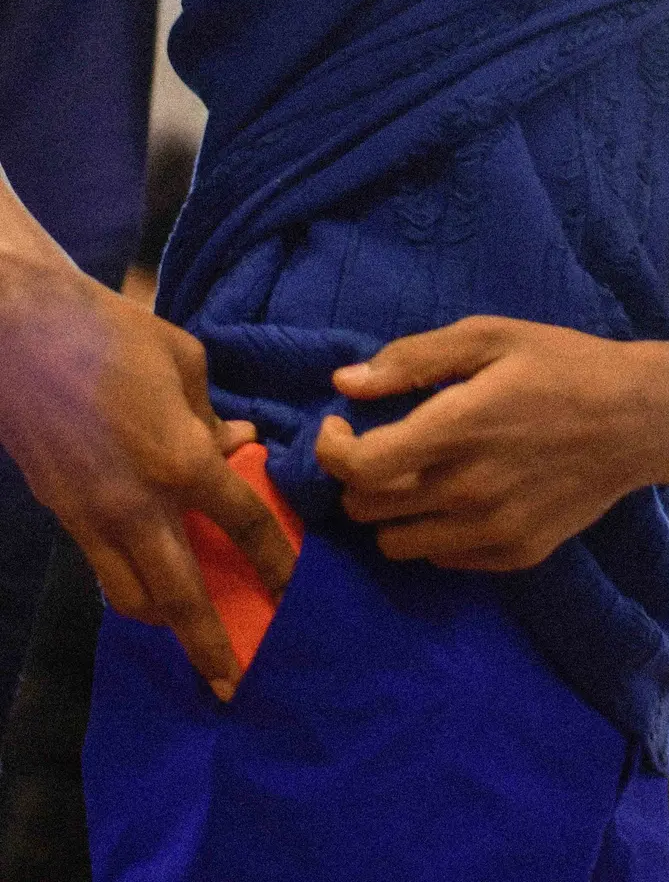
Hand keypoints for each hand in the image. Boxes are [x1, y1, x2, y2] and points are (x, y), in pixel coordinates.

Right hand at [0, 255, 295, 697]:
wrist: (25, 334)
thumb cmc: (116, 335)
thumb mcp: (186, 363)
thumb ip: (212, 415)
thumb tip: (237, 441)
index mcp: (182, 459)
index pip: (243, 524)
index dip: (274, 560)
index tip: (293, 591)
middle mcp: (140, 504)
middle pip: (182, 593)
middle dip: (210, 644)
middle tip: (234, 683)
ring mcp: (94, 515)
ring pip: (130, 595)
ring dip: (164, 625)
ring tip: (189, 641)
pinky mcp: (60, 514)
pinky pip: (101, 567)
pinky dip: (127, 586)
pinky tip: (146, 585)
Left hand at [316, 316, 668, 570]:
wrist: (639, 419)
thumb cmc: (560, 365)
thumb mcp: (489, 337)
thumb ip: (413, 360)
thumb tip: (344, 384)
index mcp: (458, 428)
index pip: (361, 466)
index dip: (331, 450)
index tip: (338, 427)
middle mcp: (469, 489)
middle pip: (368, 508)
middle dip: (358, 475)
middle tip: (380, 445)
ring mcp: (493, 530)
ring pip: (395, 543)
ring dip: (390, 510)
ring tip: (414, 475)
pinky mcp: (515, 554)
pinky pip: (441, 557)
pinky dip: (432, 530)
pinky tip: (456, 495)